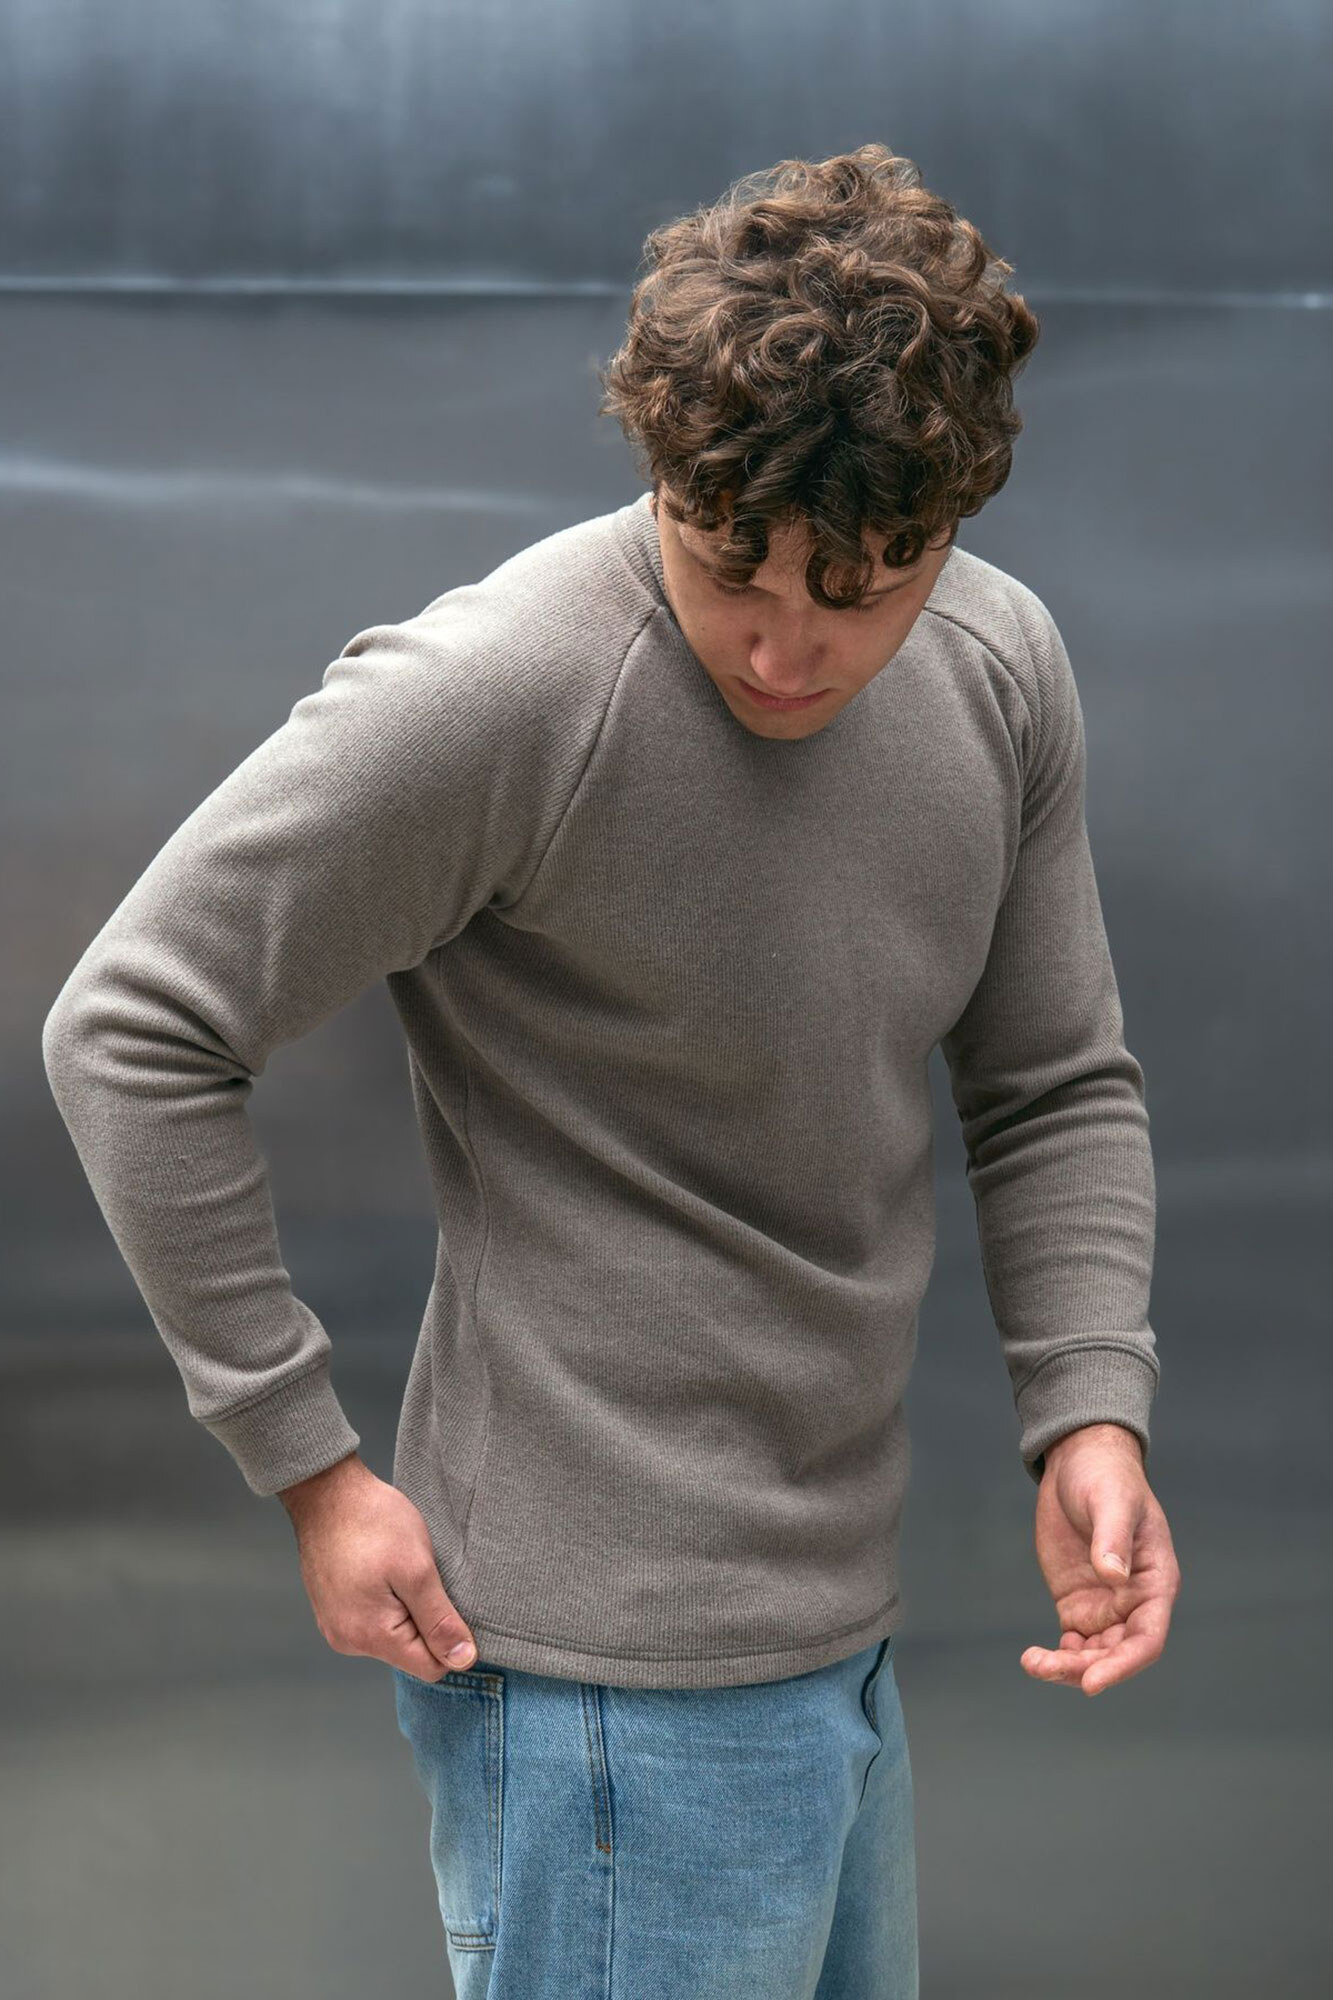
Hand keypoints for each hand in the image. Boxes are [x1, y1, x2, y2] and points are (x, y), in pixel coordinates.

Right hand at [278, 1452, 478, 1681]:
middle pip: (411, 1654)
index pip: (430, 1668)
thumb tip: (463, 1660)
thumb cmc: (372, 1523)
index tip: (451, 1602)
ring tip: (401, 1570)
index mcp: (371, 1636)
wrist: (327, 1492)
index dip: (451, 1640)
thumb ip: (440, 1620)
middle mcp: (348, 1641)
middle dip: (427, 1622)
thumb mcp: (418, 1568)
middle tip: (423, 1577)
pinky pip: (373, 1621)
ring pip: (393, 1636)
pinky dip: (388, 1602)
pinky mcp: (333, 1610)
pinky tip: (385, 1571)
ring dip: (407, 1610)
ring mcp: (337, 1626)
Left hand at [1021, 1422, 1180, 1695]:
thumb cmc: (1106, 1477)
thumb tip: (1114, 1576)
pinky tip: (1036, 1657)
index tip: (1092, 1682)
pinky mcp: (1078, 1603)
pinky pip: (1073, 1643)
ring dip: (1066, 1666)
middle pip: (1116, 1653)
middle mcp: (1134, 1603)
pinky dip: (1057, 1655)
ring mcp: (1105, 1606)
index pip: (1147, 1638)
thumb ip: (1113, 1537)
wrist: (1078, 1463)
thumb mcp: (1111, 1500)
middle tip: (1045, 1666)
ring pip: (1093, 1654)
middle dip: (1085, 1668)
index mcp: (1155, 1583)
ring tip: (1033, 1662)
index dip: (1123, 1664)